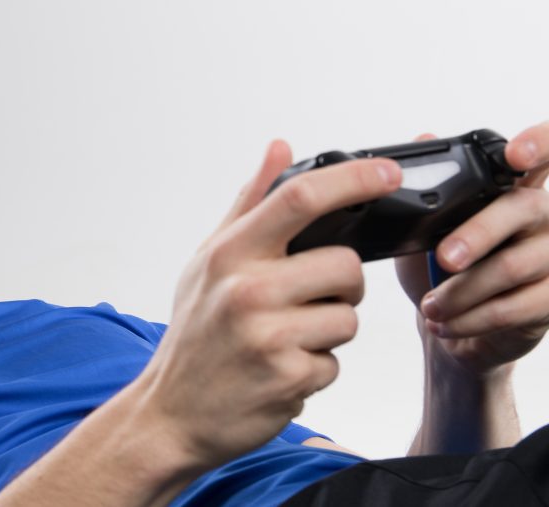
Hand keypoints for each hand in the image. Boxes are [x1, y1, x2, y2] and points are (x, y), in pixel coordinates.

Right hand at [136, 139, 401, 468]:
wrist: (172, 412)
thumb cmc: (195, 333)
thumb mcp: (209, 261)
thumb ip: (249, 203)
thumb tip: (281, 147)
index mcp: (229, 253)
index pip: (299, 198)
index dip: (353, 178)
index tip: (387, 172)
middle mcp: (246, 289)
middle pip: (345, 264)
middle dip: (343, 283)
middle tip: (311, 297)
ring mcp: (268, 336)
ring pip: (349, 317)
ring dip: (330, 328)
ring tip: (288, 337)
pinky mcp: (288, 379)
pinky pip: (336, 361)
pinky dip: (317, 366)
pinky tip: (282, 368)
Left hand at [395, 121, 548, 376]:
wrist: (451, 326)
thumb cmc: (439, 269)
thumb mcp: (424, 228)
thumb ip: (428, 187)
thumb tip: (425, 137)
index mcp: (513, 189)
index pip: (541, 156)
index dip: (538, 145)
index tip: (514, 155)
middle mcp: (541, 215)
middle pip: (521, 209)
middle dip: (477, 234)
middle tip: (443, 258)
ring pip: (511, 266)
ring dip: (461, 291)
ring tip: (429, 305)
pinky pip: (513, 308)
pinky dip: (471, 318)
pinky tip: (445, 323)